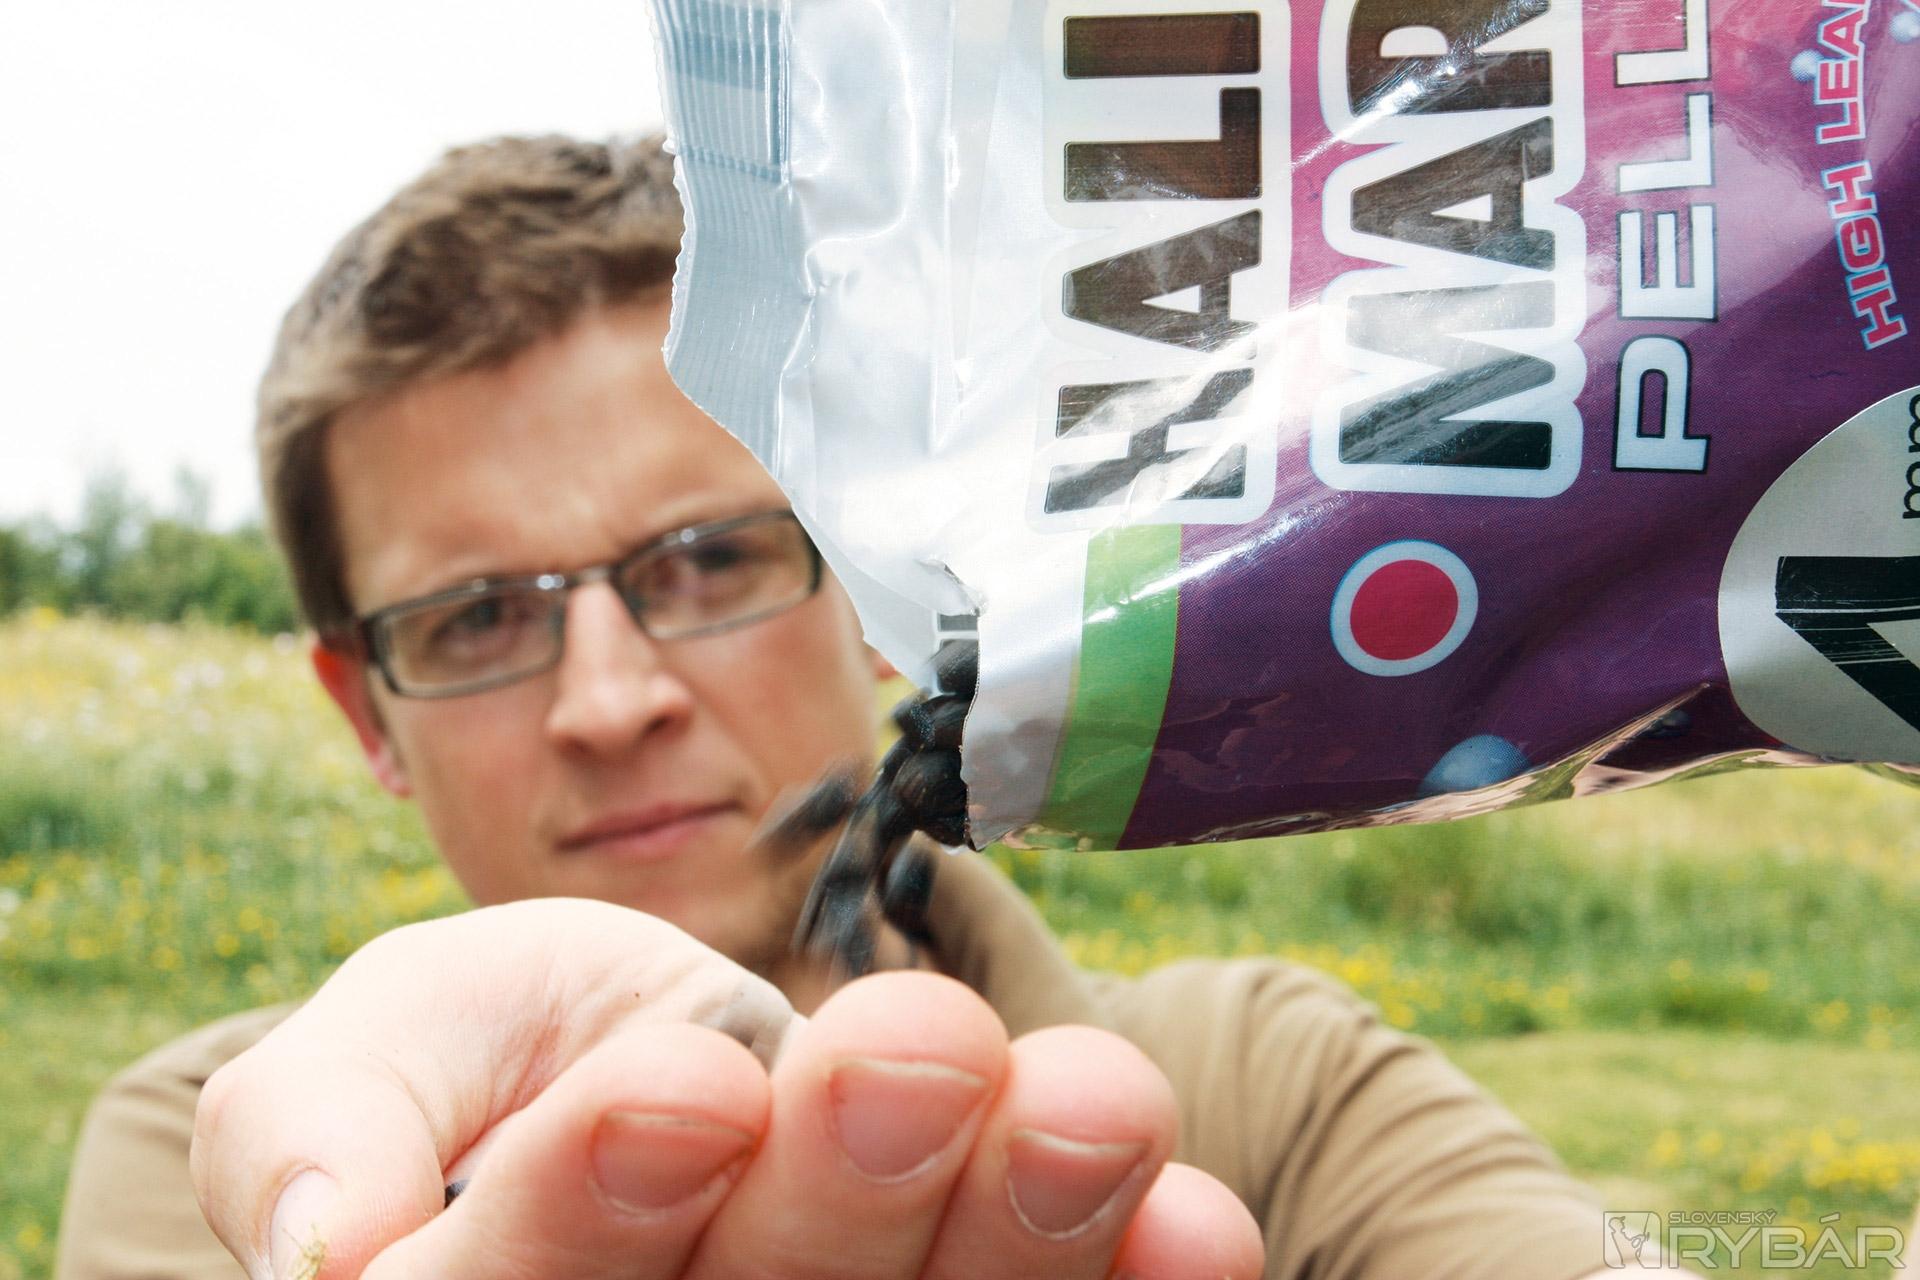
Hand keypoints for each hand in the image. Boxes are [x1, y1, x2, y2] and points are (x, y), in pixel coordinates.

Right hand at [192, 899, 1263, 1279]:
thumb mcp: (399, 1034)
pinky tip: (1196, 1226)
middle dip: (837, 1192)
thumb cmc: (504, 1062)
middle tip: (919, 1047)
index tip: (688, 1081)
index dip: (592, 1205)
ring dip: (1017, 1232)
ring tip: (1094, 1103)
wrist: (661, 1068)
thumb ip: (319, 1116)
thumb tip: (323, 1240)